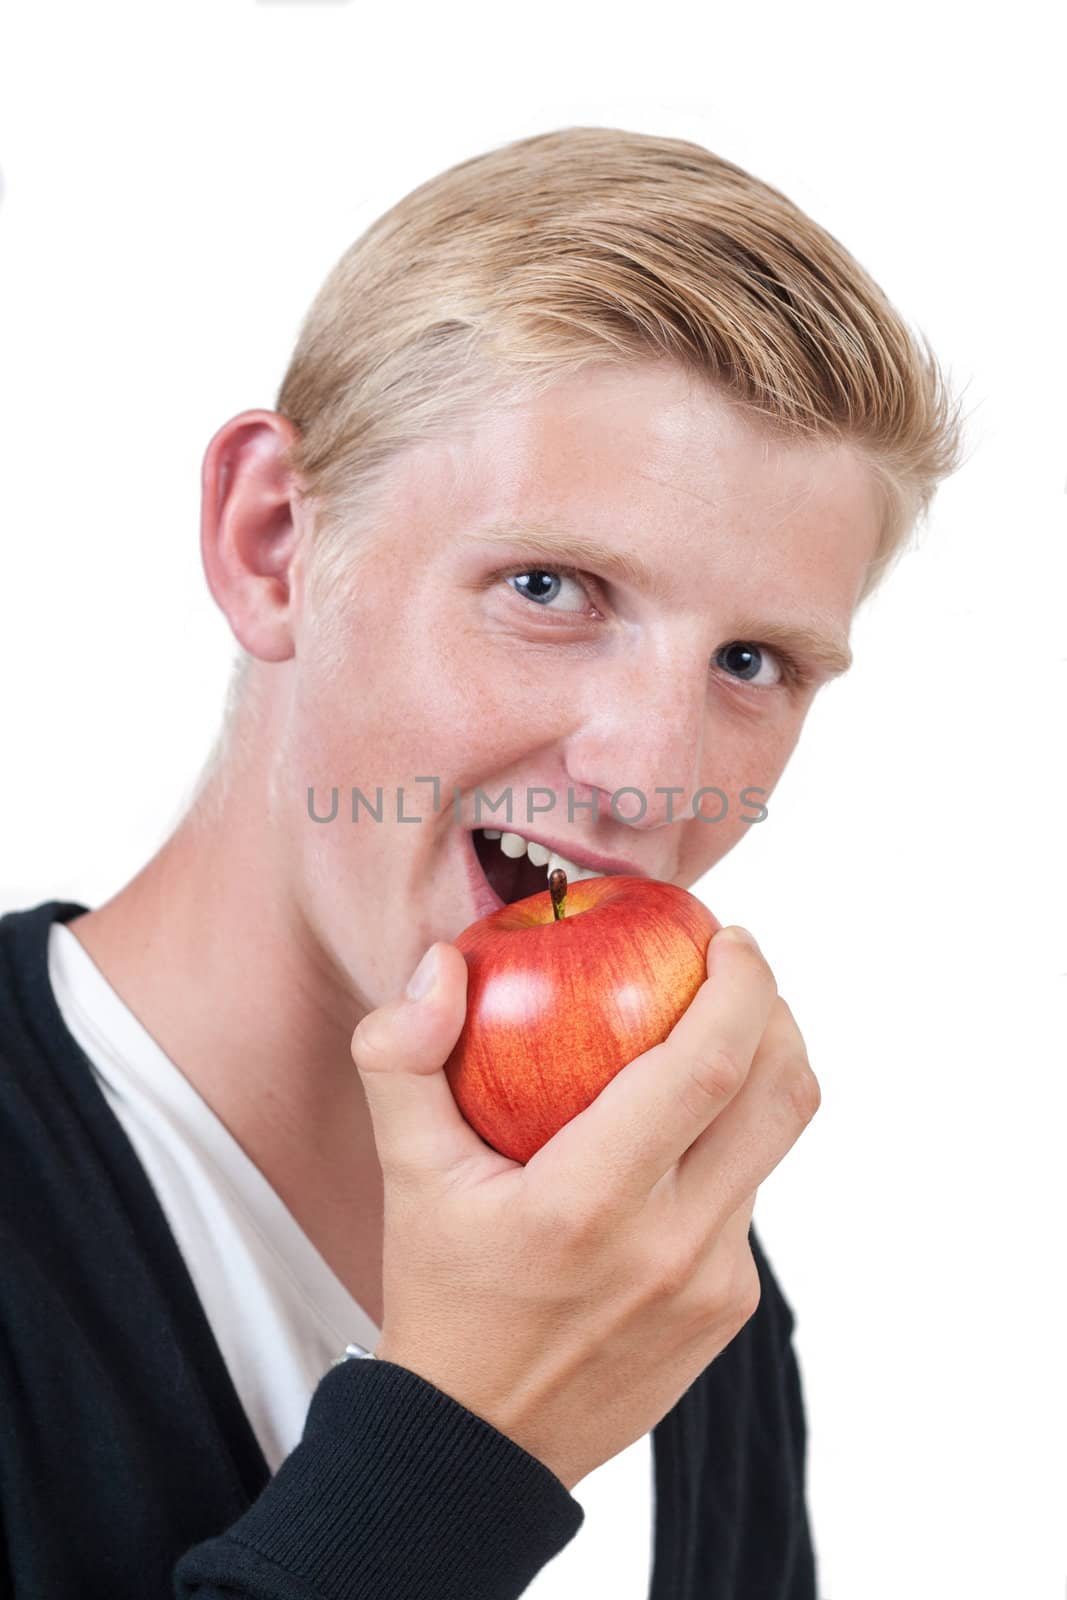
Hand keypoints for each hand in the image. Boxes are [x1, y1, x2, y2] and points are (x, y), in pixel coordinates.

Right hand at [350, 925, 819, 1491]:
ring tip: (712, 1037)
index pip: (708, 1065)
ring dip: (759, 1075)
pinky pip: (750, 1199)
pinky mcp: (732, 1311)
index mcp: (592, 1203)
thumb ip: (403, 1057)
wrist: (479, 1444)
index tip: (729, 938)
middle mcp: (674, 1246)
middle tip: (737, 971)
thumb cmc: (443, 1292)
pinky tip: (678, 1137)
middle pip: (781, 1096)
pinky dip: (730, 1144)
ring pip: (775, 1146)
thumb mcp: (406, 1175)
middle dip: (777, 1012)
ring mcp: (714, 1285)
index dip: (742, 986)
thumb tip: (443, 963)